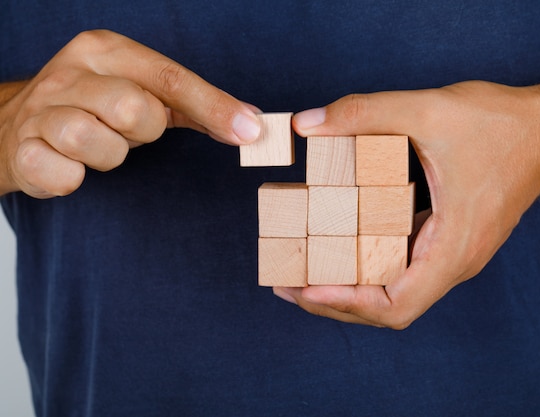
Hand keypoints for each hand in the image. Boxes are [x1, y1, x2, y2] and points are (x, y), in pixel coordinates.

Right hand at [0, 30, 260, 197]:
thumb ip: (192, 104)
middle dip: (142, 132)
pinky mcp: (23, 151)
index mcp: (107, 50)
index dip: (213, 107)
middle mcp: (71, 72)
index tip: (249, 131)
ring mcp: (42, 110)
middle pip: (136, 110)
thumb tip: (250, 123)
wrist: (13, 125)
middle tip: (126, 131)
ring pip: (100, 143)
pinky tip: (68, 166)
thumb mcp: (140, 91)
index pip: (171, 79)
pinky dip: (75, 178)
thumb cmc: (94, 107)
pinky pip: (66, 176)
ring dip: (110, 156)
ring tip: (97, 146)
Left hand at [274, 80, 539, 328]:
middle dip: (335, 301)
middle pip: (388, 307)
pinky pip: (406, 266)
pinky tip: (343, 245)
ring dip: (350, 287)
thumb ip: (363, 112)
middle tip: (288, 283)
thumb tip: (305, 124)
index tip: (306, 290)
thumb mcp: (427, 108)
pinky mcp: (450, 237)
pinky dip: (370, 266)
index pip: (396, 304)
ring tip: (306, 271)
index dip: (346, 304)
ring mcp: (453, 251)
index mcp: (452, 246)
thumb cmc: (501, 123)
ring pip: (396, 290)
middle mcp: (454, 260)